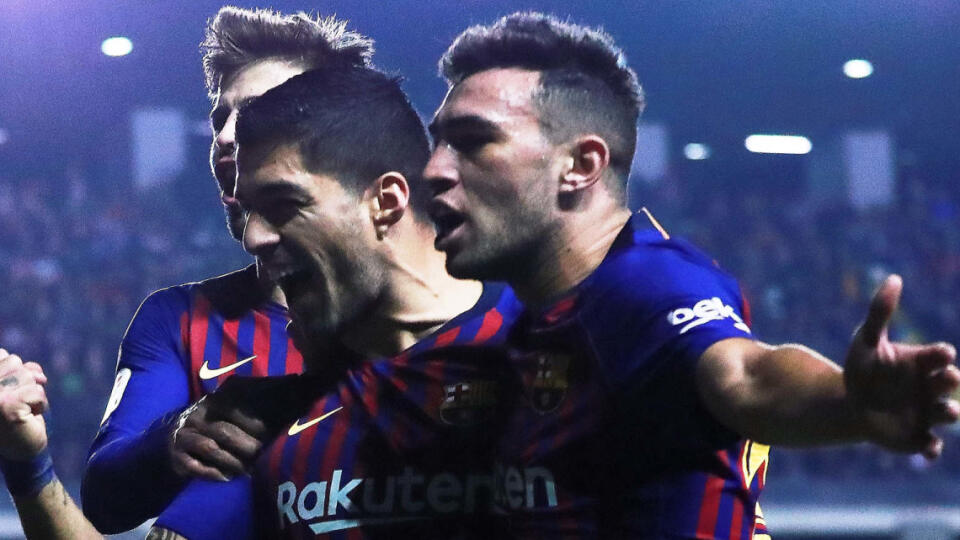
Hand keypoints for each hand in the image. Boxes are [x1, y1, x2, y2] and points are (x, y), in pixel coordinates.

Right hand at [0, 349, 49, 460]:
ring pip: (27, 375)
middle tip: (17, 403)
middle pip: (14, 362)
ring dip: (32, 393)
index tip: (8, 393)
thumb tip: (37, 374)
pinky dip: (40, 404)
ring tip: (22, 409)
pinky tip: (28, 417)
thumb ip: (19, 369)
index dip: (14, 372)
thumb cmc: (17, 415)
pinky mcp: (7, 406)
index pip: (2, 355)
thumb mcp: (16, 386)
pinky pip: (37, 391)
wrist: (20, 451)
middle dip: (24, 382)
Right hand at [168, 375, 311, 480]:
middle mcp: (198, 416)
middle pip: (224, 431)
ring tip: (247, 471)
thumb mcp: (235, 408)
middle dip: (245, 445)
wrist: (177, 442)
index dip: (253, 422)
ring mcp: (185, 437)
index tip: (269, 433)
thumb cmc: (217, 425)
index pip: (233, 409)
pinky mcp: (178, 457)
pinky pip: (196, 467)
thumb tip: (297, 380)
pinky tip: (227, 479)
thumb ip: (263, 395)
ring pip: (211, 449)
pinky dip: (213, 474)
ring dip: (232, 461)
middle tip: (261, 456)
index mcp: (214, 401)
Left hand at [843, 275, 959, 458]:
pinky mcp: (916, 437)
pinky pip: (929, 445)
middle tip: (948, 377)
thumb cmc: (865, 368)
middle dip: (950, 380)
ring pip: (946, 413)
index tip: (942, 354)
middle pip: (948, 383)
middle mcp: (931, 388)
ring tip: (948, 411)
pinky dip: (931, 449)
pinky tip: (928, 450)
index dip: (941, 355)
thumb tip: (894, 277)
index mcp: (923, 363)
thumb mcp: (867, 340)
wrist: (853, 403)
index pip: (939, 356)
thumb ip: (880, 312)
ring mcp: (927, 413)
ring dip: (949, 412)